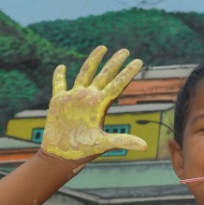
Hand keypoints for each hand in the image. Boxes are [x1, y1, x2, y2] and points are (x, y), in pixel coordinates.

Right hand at [41, 46, 146, 160]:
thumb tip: (145, 146)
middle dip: (114, 62)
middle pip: (105, 75)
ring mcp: (74, 99)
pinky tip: (62, 66)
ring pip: (85, 74)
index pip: (117, 85)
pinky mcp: (59, 102)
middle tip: (126, 50)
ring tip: (103, 48)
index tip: (138, 61)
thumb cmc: (83, 151)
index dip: (127, 73)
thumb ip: (122, 141)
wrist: (61, 156)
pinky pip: (59, 85)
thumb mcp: (103, 144)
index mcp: (100, 105)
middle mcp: (89, 99)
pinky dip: (59, 75)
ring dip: (93, 61)